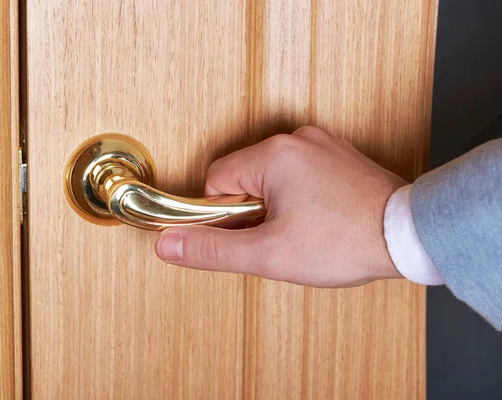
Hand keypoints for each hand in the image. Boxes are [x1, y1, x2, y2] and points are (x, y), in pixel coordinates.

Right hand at [154, 127, 405, 286]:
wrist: (410, 236)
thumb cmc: (345, 242)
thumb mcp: (269, 254)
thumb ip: (213, 250)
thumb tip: (168, 245)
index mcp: (273, 155)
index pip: (217, 180)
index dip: (225, 216)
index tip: (249, 235)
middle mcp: (297, 140)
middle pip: (244, 178)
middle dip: (253, 213)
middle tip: (282, 237)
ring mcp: (321, 145)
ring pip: (272, 178)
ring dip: (277, 207)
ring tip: (306, 230)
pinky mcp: (338, 156)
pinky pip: (299, 174)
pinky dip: (299, 197)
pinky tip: (320, 219)